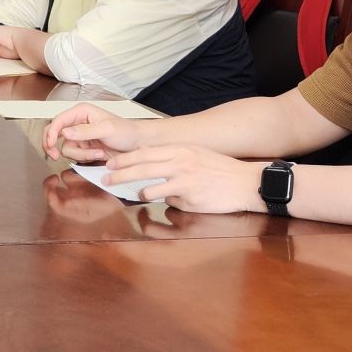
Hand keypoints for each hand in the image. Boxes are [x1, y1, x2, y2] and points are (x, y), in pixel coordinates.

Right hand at [41, 103, 147, 163]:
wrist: (138, 145)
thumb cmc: (127, 131)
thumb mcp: (107, 129)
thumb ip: (85, 131)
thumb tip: (65, 132)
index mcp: (81, 112)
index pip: (58, 121)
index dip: (51, 133)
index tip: (51, 145)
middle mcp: (78, 123)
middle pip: (54, 133)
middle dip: (53, 145)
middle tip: (53, 155)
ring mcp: (80, 137)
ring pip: (66, 148)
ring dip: (80, 154)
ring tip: (97, 153)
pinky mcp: (84, 148)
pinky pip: (75, 156)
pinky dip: (85, 158)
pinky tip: (98, 155)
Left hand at [102, 145, 262, 212]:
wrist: (246, 182)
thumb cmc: (221, 170)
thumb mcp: (196, 156)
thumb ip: (174, 161)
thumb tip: (156, 175)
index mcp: (180, 149)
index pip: (145, 152)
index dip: (125, 158)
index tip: (111, 163)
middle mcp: (180, 161)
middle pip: (142, 166)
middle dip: (120, 173)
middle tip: (106, 178)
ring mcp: (185, 179)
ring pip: (150, 185)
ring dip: (138, 191)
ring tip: (133, 194)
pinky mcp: (191, 196)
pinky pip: (167, 201)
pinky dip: (160, 202)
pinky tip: (155, 202)